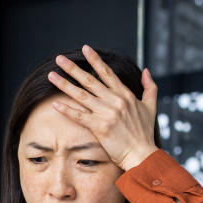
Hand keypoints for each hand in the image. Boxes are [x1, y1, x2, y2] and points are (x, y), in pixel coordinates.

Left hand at [48, 44, 158, 170]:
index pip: (106, 73)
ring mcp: (106, 113)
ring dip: (64, 85)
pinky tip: (55, 104)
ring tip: (51, 76)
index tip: (85, 48)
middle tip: (59, 59)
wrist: (142, 154)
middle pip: (89, 80)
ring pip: (81, 95)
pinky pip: (79, 116)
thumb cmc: (145, 133)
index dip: (95, 60)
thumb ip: (149, 87)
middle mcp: (114, 100)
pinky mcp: (99, 127)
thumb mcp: (151, 106)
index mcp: (125, 94)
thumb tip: (146, 70)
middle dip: (72, 68)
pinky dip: (67, 110)